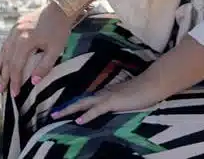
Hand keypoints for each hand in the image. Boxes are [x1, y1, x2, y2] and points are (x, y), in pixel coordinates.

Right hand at [0, 2, 72, 96]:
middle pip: (7, 60)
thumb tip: (33, 82)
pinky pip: (6, 43)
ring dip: (0, 66)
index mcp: (25, 41)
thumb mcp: (55, 50)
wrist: (60, 8)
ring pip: (4, 51)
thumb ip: (44, 67)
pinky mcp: (16, 26)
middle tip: (1, 91)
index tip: (14, 94)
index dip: (14, 81)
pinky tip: (1, 61)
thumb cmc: (60, 30)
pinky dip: (2, 54)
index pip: (16, 66)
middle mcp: (16, 34)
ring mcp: (14, 29)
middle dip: (4, 77)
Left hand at [50, 74, 164, 124]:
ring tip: (56, 115)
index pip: (86, 99)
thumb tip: (111, 106)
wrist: (152, 84)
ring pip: (84, 103)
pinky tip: (78, 120)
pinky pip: (97, 110)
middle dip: (66, 107)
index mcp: (105, 93)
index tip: (62, 109)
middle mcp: (103, 93)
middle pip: (80, 100)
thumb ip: (117, 101)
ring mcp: (107, 96)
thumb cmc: (142, 90)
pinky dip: (86, 115)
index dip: (73, 104)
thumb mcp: (126, 98)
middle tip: (52, 113)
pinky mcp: (113, 101)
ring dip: (69, 109)